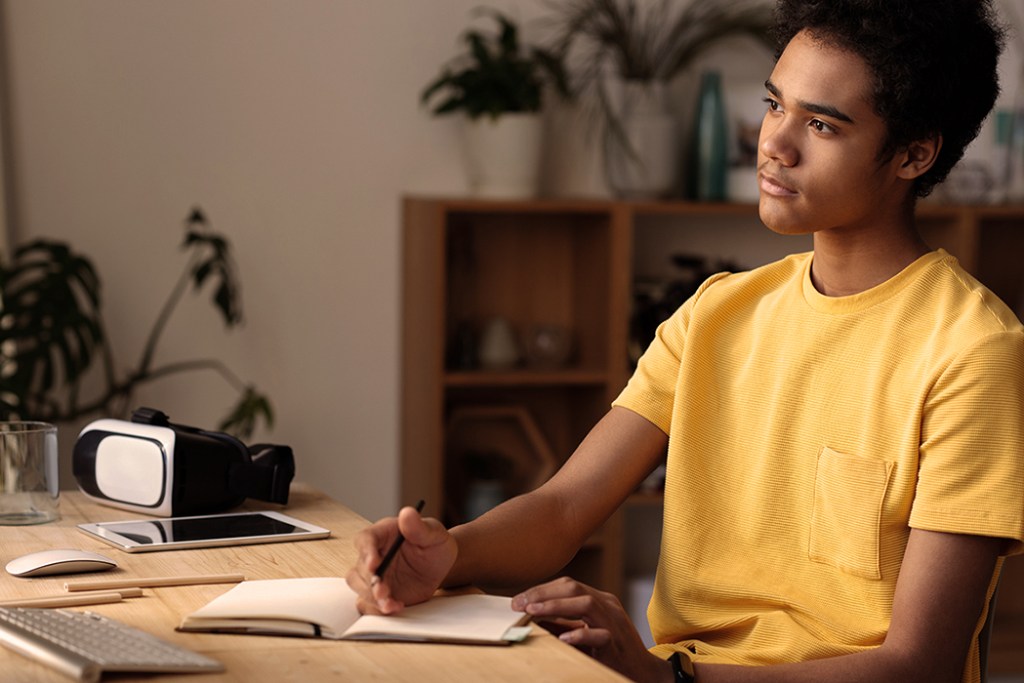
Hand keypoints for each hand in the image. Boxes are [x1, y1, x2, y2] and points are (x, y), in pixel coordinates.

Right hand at [347, 504, 457, 614]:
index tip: (374, 564)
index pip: (366, 539)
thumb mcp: (433, 533)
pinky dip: (377, 609)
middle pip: (358, 568)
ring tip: (390, 604)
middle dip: (369, 582)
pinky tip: (395, 607)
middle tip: (383, 590)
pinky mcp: (378, 594)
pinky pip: (368, 604)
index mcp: (383, 534)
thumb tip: (407, 513)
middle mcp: (373, 555)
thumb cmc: (435, 544)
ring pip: (359, 587)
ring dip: (371, 598)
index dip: (367, 552)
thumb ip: (419, 526)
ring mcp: (374, 576)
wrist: (440, 566)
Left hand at [512, 577, 670, 681]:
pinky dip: (580, 634)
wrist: (642, 672)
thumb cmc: (609, 652)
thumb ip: (561, 623)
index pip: (568, 584)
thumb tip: (529, 617)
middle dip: (543, 593)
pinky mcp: (617, 645)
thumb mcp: (584, 631)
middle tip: (518, 603)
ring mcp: (614, 623)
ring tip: (533, 612)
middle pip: (574, 588)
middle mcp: (607, 606)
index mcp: (600, 600)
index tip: (518, 599)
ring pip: (586, 604)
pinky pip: (600, 635)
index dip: (542, 589)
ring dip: (556, 606)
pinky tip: (563, 638)